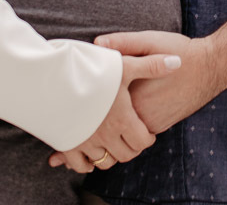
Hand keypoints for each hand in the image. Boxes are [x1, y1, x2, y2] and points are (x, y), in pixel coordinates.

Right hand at [47, 52, 180, 172]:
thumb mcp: (122, 64)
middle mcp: (104, 135)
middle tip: (130, 137)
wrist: (49, 77)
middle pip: (125, 155)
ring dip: (111, 154)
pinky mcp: (67, 143)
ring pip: (104, 161)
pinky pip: (80, 165)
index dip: (146, 138)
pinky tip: (90, 152)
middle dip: (131, 147)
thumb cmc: (88, 69)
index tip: (145, 131)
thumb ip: (151, 65)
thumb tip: (177, 62)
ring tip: (112, 142)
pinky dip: (87, 163)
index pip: (142, 142)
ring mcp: (85, 142)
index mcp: (121, 119)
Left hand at [94, 31, 222, 134]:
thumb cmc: (180, 51)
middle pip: (112, 108)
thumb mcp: (149, 41)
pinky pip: (138, 124)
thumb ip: (123, 43)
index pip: (103, 92)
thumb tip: (97, 44)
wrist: (212, 67)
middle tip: (115, 83)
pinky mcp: (159, 127)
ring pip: (125, 120)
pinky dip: (136, 114)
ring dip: (122, 109)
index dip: (101, 82)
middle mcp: (138, 114)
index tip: (99, 72)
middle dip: (110, 98)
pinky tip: (143, 97)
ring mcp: (149, 124)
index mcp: (130, 93)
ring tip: (128, 90)